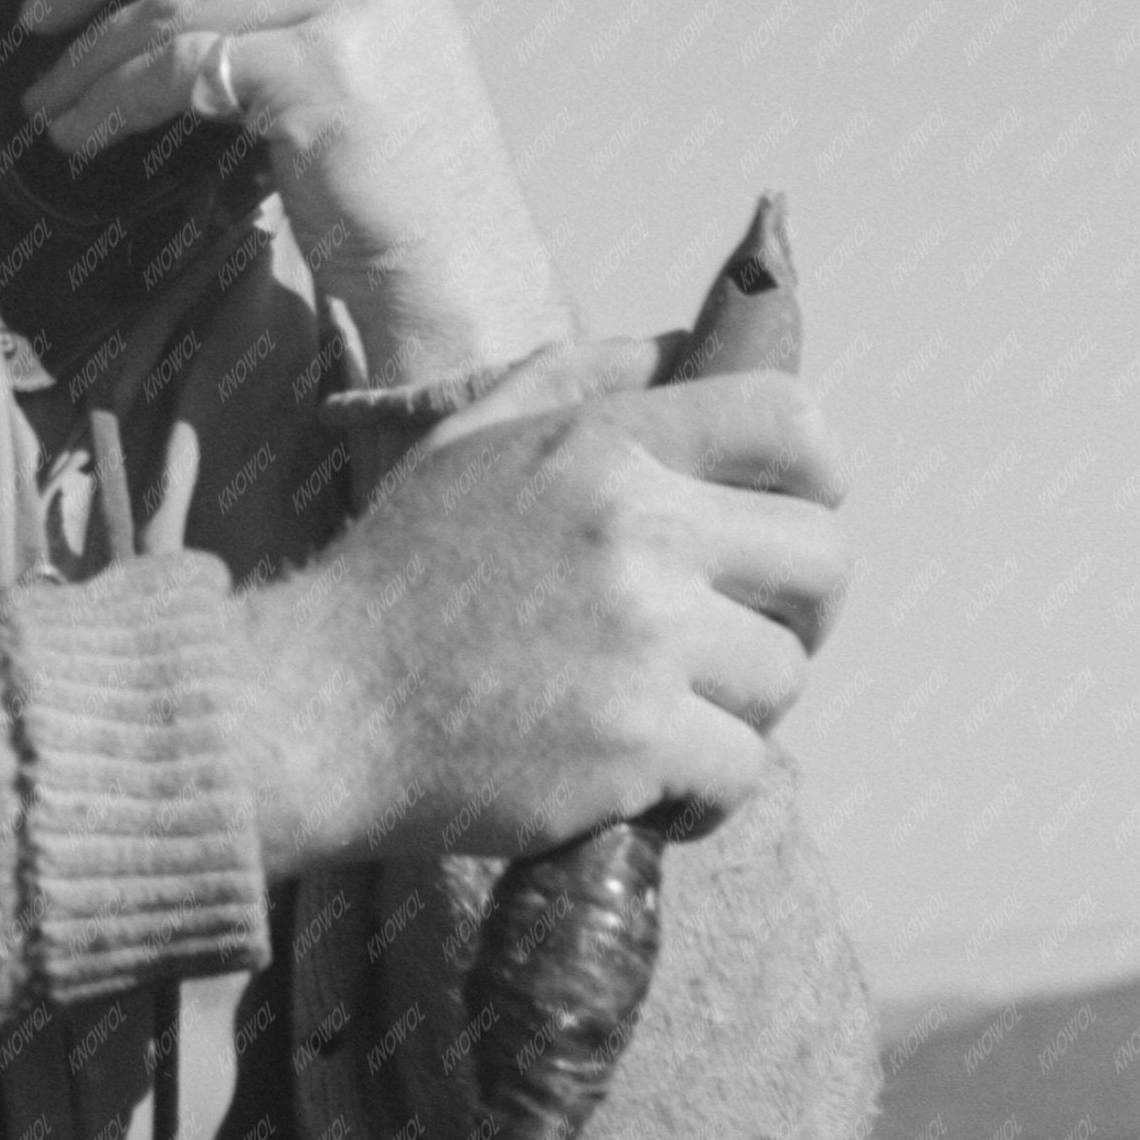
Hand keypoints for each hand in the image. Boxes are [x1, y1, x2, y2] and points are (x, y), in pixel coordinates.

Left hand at [15, 0, 568, 378]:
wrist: (455, 265)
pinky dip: (109, 102)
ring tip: (51, 97)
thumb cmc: (393, 165)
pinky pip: (175, 68)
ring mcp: (355, 3)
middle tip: (45, 8)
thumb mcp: (365, 32)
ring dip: (86, 53)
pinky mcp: (321, 72)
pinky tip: (86, 133)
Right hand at [241, 343, 852, 876]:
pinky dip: (705, 794)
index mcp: (604, 444)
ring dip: (738, 711)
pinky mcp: (638, 739)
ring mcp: (642, 636)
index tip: (785, 527)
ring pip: (786, 676)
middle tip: (735, 646)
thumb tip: (687, 345)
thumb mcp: (469, 441)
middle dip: (796, 611)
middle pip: (824, 560)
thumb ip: (580, 377)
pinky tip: (644, 788)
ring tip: (659, 719)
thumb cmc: (398, 580)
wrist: (315, 712)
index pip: (791, 422)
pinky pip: (745, 768)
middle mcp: (636, 526)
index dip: (817, 478)